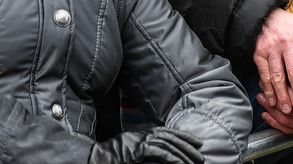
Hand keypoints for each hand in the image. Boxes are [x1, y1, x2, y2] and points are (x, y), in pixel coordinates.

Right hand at [88, 127, 203, 163]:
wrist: (93, 161)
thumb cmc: (109, 161)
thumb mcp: (130, 156)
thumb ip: (144, 154)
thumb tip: (162, 157)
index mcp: (137, 135)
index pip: (163, 131)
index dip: (180, 135)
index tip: (195, 142)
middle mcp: (139, 135)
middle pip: (168, 135)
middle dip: (186, 143)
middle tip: (200, 151)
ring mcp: (137, 141)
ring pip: (167, 144)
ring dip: (183, 153)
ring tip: (196, 161)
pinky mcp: (136, 150)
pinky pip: (160, 153)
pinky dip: (173, 158)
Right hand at [253, 8, 292, 114]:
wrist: (262, 14)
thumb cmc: (288, 23)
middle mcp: (286, 43)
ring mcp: (271, 49)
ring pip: (277, 76)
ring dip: (282, 95)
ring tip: (287, 109)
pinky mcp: (258, 53)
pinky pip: (264, 74)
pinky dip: (268, 89)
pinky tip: (272, 100)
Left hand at [256, 89, 292, 134]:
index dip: (281, 87)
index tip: (272, 78)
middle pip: (287, 105)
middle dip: (272, 95)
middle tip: (262, 86)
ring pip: (283, 117)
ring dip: (269, 107)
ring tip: (260, 98)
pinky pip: (285, 129)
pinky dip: (273, 122)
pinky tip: (265, 115)